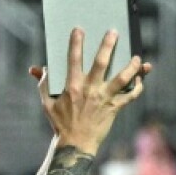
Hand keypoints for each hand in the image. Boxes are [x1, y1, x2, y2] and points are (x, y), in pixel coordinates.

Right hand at [29, 28, 152, 154]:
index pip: (73, 59)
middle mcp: (90, 90)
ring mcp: (104, 99)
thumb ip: (43, 83)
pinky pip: (130, 96)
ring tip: (138, 58)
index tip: (79, 29)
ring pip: (121, 78)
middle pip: (101, 63)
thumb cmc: (60, 123)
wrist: (76, 145)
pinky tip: (139, 79)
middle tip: (113, 32)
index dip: (76, 43)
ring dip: (131, 67)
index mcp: (72, 86)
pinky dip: (137, 87)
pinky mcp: (114, 108)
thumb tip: (36, 69)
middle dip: (108, 45)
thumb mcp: (47, 103)